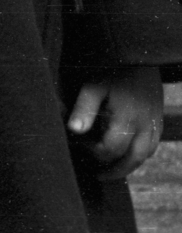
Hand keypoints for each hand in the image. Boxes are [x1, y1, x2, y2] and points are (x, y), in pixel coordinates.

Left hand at [67, 65, 163, 179]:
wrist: (141, 56)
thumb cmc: (113, 70)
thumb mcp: (93, 86)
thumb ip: (84, 109)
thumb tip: (74, 131)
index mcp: (128, 119)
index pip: (111, 149)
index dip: (94, 152)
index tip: (81, 145)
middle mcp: (145, 126)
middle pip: (133, 159)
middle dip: (115, 170)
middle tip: (99, 176)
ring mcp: (155, 124)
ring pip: (145, 155)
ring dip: (129, 165)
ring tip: (111, 170)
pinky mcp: (159, 120)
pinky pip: (153, 145)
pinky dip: (140, 155)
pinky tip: (128, 155)